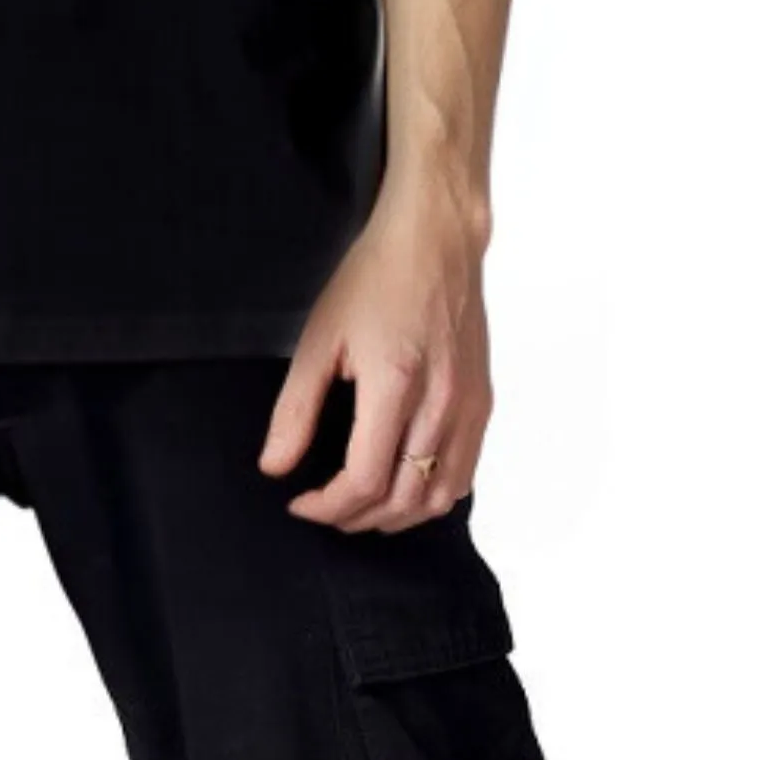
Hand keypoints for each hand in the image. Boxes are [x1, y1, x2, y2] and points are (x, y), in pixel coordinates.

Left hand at [256, 180, 491, 530]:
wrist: (435, 242)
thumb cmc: (375, 279)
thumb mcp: (320, 337)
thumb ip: (296, 409)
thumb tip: (276, 467)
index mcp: (395, 384)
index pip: (364, 479)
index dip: (327, 506)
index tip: (299, 503)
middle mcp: (440, 402)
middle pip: (403, 498)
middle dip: (356, 518)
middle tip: (324, 509)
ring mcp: (468, 405)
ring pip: (440, 497)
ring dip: (397, 516)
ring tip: (361, 509)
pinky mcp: (482, 402)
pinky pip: (465, 473)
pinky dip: (434, 496)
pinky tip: (405, 488)